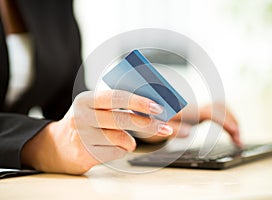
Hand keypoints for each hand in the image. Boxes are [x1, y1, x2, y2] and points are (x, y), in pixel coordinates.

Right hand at [21, 90, 172, 174]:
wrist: (58, 145)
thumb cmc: (85, 122)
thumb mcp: (93, 107)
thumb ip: (115, 105)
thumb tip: (149, 108)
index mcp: (85, 99)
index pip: (116, 97)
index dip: (139, 102)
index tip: (158, 107)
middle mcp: (81, 117)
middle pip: (123, 120)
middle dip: (148, 124)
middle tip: (164, 127)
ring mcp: (82, 137)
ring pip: (121, 139)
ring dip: (130, 141)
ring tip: (126, 140)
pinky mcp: (85, 154)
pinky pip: (116, 153)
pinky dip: (121, 150)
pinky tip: (111, 147)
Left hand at [142, 103, 241, 146]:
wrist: (144, 112)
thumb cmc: (149, 121)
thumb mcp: (156, 128)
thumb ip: (170, 129)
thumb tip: (188, 133)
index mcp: (185, 109)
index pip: (211, 111)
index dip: (225, 121)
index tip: (235, 133)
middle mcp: (192, 106)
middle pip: (220, 107)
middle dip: (233, 122)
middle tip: (239, 141)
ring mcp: (195, 108)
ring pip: (220, 108)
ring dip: (231, 120)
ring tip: (237, 139)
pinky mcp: (197, 112)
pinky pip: (217, 112)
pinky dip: (226, 121)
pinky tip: (230, 133)